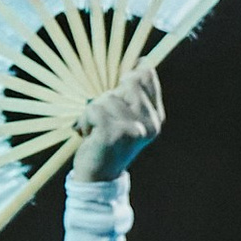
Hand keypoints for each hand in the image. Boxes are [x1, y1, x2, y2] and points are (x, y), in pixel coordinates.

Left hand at [71, 62, 163, 181]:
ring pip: (106, 98)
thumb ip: (134, 96)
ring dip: (92, 113)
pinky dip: (84, 120)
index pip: (147, 76)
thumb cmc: (107, 142)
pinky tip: (88, 135)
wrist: (99, 177)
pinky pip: (93, 110)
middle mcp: (150, 124)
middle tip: (104, 117)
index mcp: (155, 118)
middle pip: (127, 83)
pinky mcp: (115, 134)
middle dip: (108, 97)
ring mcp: (134, 130)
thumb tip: (142, 63)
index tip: (121, 79)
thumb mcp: (126, 119)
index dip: (131, 72)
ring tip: (94, 130)